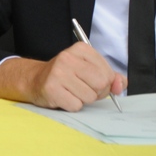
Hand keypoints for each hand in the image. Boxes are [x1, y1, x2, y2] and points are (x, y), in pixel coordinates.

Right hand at [0, 44, 126, 111]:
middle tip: (82, 88)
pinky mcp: (51, 89)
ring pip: (89, 97)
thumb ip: (110, 77)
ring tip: (71, 92)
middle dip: (96, 92)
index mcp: (81, 49)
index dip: (104, 83)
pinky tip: (63, 97)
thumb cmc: (66, 76)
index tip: (91, 80)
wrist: (35, 80)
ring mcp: (58, 73)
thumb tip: (120, 85)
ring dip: (82, 99)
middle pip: (100, 85)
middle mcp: (68, 58)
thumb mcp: (89, 69)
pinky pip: (76, 106)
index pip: (108, 74)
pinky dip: (72, 106)